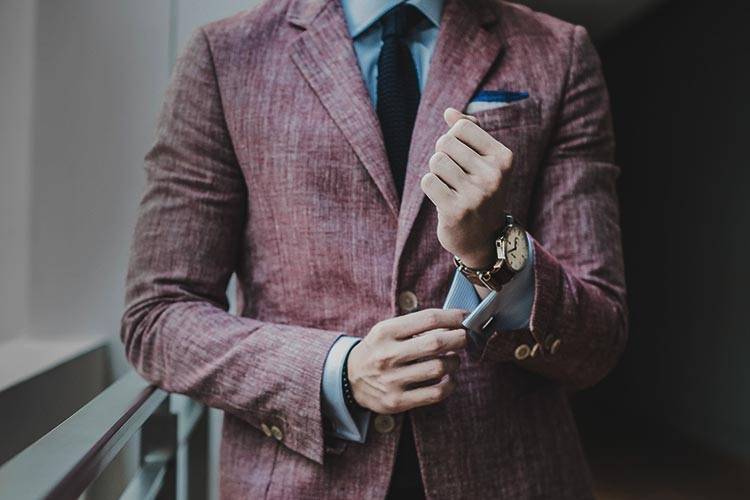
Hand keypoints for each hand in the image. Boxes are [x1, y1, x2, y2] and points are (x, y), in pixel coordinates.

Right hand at [347, 309, 467, 413]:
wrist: (349, 378)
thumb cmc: (378, 350)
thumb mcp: (388, 331)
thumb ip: (416, 326)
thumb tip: (454, 325)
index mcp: (386, 332)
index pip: (428, 318)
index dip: (453, 317)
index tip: (465, 317)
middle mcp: (387, 355)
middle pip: (436, 343)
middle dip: (459, 338)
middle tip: (464, 338)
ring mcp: (392, 380)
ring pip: (439, 368)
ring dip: (454, 362)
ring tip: (453, 359)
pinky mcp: (397, 401)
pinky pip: (435, 393)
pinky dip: (450, 384)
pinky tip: (448, 378)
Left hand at [420, 107, 513, 267]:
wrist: (483, 238)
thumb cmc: (480, 191)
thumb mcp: (484, 161)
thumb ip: (470, 132)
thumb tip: (449, 111)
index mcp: (504, 158)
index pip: (461, 127)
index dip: (453, 139)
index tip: (462, 158)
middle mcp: (494, 176)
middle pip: (445, 143)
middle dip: (443, 156)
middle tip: (454, 176)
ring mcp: (476, 195)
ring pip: (435, 161)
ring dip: (436, 173)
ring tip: (450, 187)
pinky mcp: (456, 211)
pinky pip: (428, 181)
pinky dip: (430, 187)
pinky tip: (443, 199)